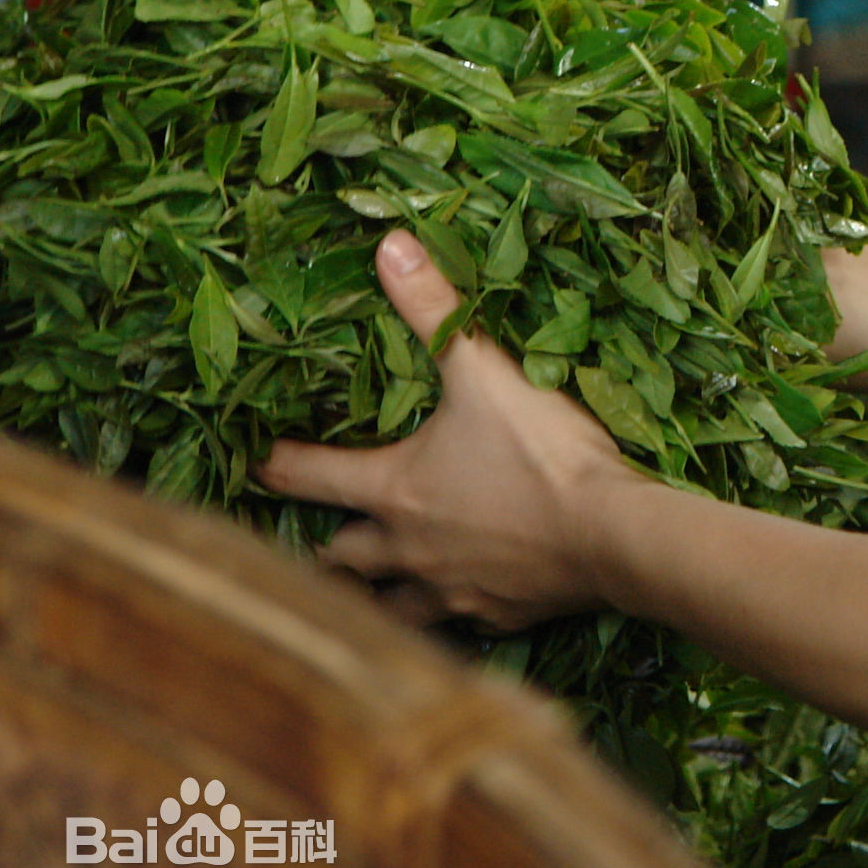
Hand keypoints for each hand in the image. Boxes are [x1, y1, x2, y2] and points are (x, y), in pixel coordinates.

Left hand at [256, 229, 642, 632]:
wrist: (613, 536)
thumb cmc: (543, 454)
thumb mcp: (486, 373)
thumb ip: (436, 310)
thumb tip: (388, 245)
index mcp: (394, 490)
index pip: (306, 477)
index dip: (273, 464)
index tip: (254, 459)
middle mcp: (405, 550)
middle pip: (335, 558)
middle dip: (322, 545)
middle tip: (319, 530)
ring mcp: (447, 590)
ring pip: (381, 606)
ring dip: (369, 594)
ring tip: (368, 584)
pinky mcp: (492, 616)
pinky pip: (449, 621)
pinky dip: (442, 609)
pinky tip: (456, 597)